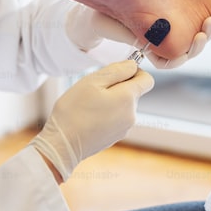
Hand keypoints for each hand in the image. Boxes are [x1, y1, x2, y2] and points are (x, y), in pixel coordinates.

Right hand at [32, 60, 153, 181]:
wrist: (63, 144)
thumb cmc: (74, 111)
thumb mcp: (92, 81)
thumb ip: (117, 70)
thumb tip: (133, 66)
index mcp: (128, 98)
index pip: (147, 79)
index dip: (134, 72)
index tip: (117, 73)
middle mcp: (132, 114)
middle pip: (133, 92)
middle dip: (118, 87)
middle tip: (95, 90)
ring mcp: (125, 128)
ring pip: (123, 105)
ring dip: (111, 101)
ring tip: (90, 105)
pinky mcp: (116, 137)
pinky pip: (116, 118)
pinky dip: (107, 114)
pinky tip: (90, 118)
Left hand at [66, 3, 210, 68]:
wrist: (102, 4)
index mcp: (184, 13)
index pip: (208, 21)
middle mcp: (177, 31)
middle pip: (203, 38)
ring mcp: (164, 43)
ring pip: (188, 52)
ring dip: (198, 47)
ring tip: (200, 35)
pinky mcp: (150, 52)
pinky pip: (167, 63)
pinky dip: (176, 60)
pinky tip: (182, 52)